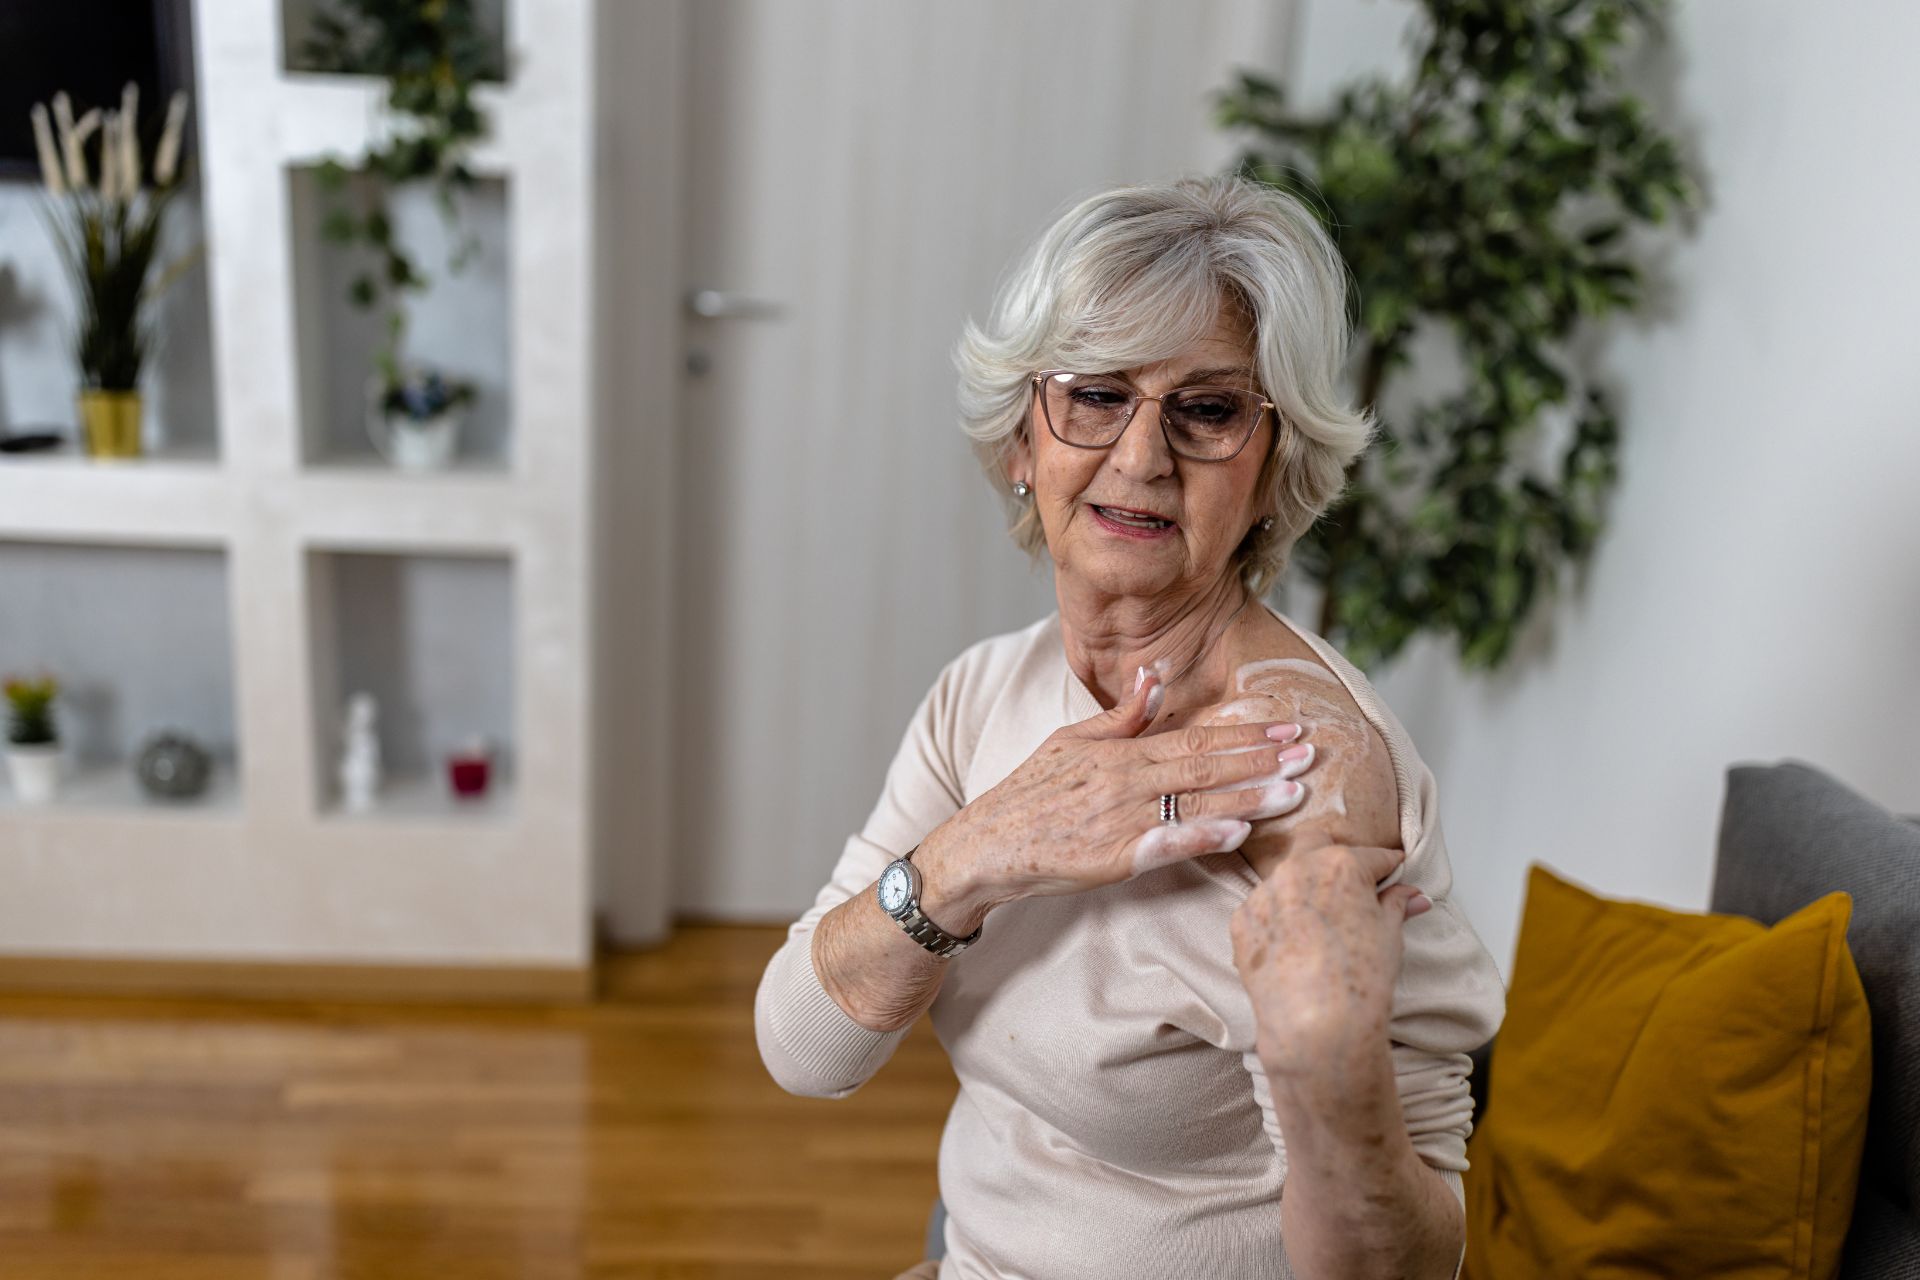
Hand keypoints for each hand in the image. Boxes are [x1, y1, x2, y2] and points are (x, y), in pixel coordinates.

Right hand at [919, 667, 1319, 923]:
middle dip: (1263, 758)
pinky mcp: (1111, 857)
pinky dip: (1203, 838)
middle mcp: (1125, 780)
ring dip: (1250, 797)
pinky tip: (1239, 835)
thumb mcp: (1070, 741)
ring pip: (1196, 803)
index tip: (1288, 723)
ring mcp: (1120, 819)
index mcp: (1120, 752)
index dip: (1246, 731)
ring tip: (1296, 791)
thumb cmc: (1029, 795)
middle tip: (1312, 750)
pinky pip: (1165, 845)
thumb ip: (1122, 715)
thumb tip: (1157, 674)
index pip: (1195, 736)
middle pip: (1206, 765)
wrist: (985, 845)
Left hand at [1228, 825, 1431, 1080]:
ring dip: (1302, 889)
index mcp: (1340, 864)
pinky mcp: (1241, 921)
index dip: (1386, 865)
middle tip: (1350, 881)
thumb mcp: (1390, 936)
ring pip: (1285, 878)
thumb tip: (1413, 896)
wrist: (1316, 1023)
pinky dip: (1277, 918)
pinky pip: (1262, 909)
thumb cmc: (1360, 978)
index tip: (1391, 870)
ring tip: (1318, 921)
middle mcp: (1296, 869)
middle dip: (1335, 856)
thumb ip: (1396, 905)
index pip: (1370, 855)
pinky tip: (1292, 943)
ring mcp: (1264, 893)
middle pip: (1316, 844)